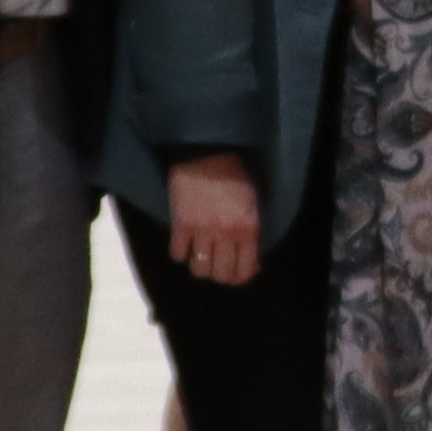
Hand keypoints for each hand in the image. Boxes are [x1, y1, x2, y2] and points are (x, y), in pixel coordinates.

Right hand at [167, 151, 263, 287]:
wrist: (207, 153)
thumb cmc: (235, 176)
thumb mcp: (253, 204)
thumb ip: (253, 233)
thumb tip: (253, 262)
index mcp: (249, 228)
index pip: (245, 270)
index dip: (240, 277)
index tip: (237, 274)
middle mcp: (226, 234)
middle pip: (221, 274)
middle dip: (220, 275)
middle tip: (218, 266)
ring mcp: (202, 230)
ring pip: (199, 269)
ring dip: (200, 266)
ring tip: (201, 256)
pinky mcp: (181, 224)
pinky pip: (177, 254)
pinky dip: (180, 253)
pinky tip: (185, 244)